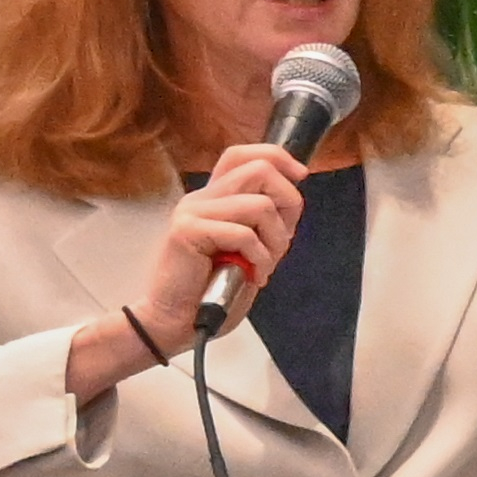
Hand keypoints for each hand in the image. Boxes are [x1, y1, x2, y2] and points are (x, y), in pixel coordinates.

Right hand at [77, 145, 312, 397]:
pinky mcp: (187, 231)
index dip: (276, 157)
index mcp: (214, 199)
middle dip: (288, 205)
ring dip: (275, 241)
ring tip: (263, 266)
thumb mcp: (249, 247)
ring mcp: (192, 212)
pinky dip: (259, 258)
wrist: (176, 321)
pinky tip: (252, 276)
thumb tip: (293, 195)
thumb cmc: (213, 290)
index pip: (241, 155)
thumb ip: (263, 220)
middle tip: (280, 243)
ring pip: (259, 205)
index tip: (300, 176)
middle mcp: (201, 199)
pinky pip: (244, 233)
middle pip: (260, 171)